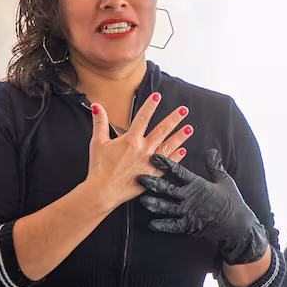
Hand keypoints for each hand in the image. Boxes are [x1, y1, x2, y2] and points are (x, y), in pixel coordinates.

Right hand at [84, 94, 193, 211]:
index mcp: (130, 140)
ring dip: (180, 136)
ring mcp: (150, 162)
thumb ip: (100, 123)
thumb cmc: (99, 168)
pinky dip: (176, 157)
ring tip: (190, 128)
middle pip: (162, 130)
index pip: (143, 117)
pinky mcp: (153, 175)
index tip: (158, 95)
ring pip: (169, 146)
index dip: (150, 105)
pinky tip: (183, 150)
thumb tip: (96, 106)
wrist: (103, 191)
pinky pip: (168, 164)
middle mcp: (143, 149)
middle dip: (174, 119)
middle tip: (184, 110)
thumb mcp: (98, 142)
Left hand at [137, 148, 267, 264]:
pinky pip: (172, 226)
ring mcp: (188, 213)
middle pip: (168, 189)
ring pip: (166, 207)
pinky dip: (161, 225)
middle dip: (153, 183)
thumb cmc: (231, 201)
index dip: (166, 164)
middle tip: (139, 178)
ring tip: (142, 200)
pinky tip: (150, 224)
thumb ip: (215, 165)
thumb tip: (211, 151)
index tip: (154, 157)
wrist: (237, 226)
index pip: (179, 172)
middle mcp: (189, 198)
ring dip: (154, 203)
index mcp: (197, 185)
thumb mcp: (224, 180)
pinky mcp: (188, 226)